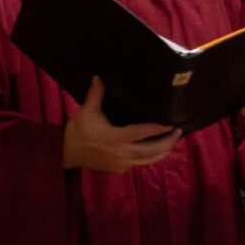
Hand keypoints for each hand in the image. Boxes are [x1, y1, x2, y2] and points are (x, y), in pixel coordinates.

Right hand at [61, 77, 179, 173]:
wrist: (66, 152)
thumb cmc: (78, 130)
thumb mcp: (86, 111)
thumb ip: (96, 94)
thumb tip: (99, 76)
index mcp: (115, 137)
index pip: (143, 133)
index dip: (159, 129)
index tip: (171, 123)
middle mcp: (121, 152)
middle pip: (152, 150)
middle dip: (168, 141)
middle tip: (178, 132)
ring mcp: (121, 162)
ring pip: (149, 160)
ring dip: (163, 152)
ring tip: (172, 143)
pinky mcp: (119, 169)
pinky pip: (139, 164)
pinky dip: (149, 158)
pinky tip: (154, 152)